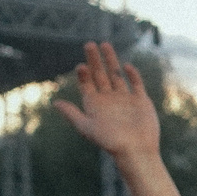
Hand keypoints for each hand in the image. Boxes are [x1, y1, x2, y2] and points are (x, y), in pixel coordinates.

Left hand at [52, 42, 159, 160]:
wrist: (136, 151)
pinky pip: (136, 83)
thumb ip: (72, 114)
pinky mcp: (141, 101)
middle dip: (94, 60)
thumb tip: (55, 103)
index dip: (83, 74)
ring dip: (110, 60)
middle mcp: (109, 99)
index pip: (86, 83)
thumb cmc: (110, 142)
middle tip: (89, 44)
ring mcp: (125, 98)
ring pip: (116, 75)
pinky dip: (132, 74)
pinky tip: (126, 65)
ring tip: (105, 44)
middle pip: (100, 75)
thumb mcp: (87, 128)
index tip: (81, 65)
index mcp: (94, 104)